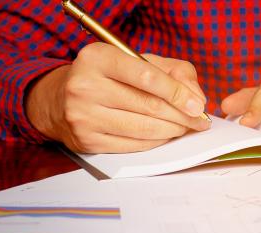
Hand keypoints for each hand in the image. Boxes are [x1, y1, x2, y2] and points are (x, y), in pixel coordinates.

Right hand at [25, 42, 210, 152]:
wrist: (61, 100)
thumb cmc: (109, 77)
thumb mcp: (137, 61)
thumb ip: (174, 71)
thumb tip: (196, 98)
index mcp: (97, 58)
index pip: (146, 76)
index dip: (178, 93)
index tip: (198, 105)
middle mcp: (85, 86)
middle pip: (148, 106)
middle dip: (181, 116)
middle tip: (199, 121)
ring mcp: (83, 116)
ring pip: (143, 128)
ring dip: (172, 131)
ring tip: (185, 127)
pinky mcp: (87, 141)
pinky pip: (133, 145)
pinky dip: (156, 142)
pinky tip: (165, 136)